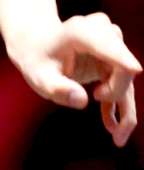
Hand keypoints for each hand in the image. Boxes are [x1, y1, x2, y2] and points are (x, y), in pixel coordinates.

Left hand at [8, 13, 140, 145]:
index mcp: (80, 32)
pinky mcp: (113, 59)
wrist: (37, 46)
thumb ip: (57, 89)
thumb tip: (82, 100)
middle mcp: (101, 33)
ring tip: (117, 137)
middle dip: (115, 92)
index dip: (120, 57)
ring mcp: (110, 44)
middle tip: (96, 98)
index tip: (134, 70)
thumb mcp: (39, 77)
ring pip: (127, 78)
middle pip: (121, 66)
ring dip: (125, 107)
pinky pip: (124, 84)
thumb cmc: (37, 61)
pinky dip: (120, 106)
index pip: (105, 45)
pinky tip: (113, 128)